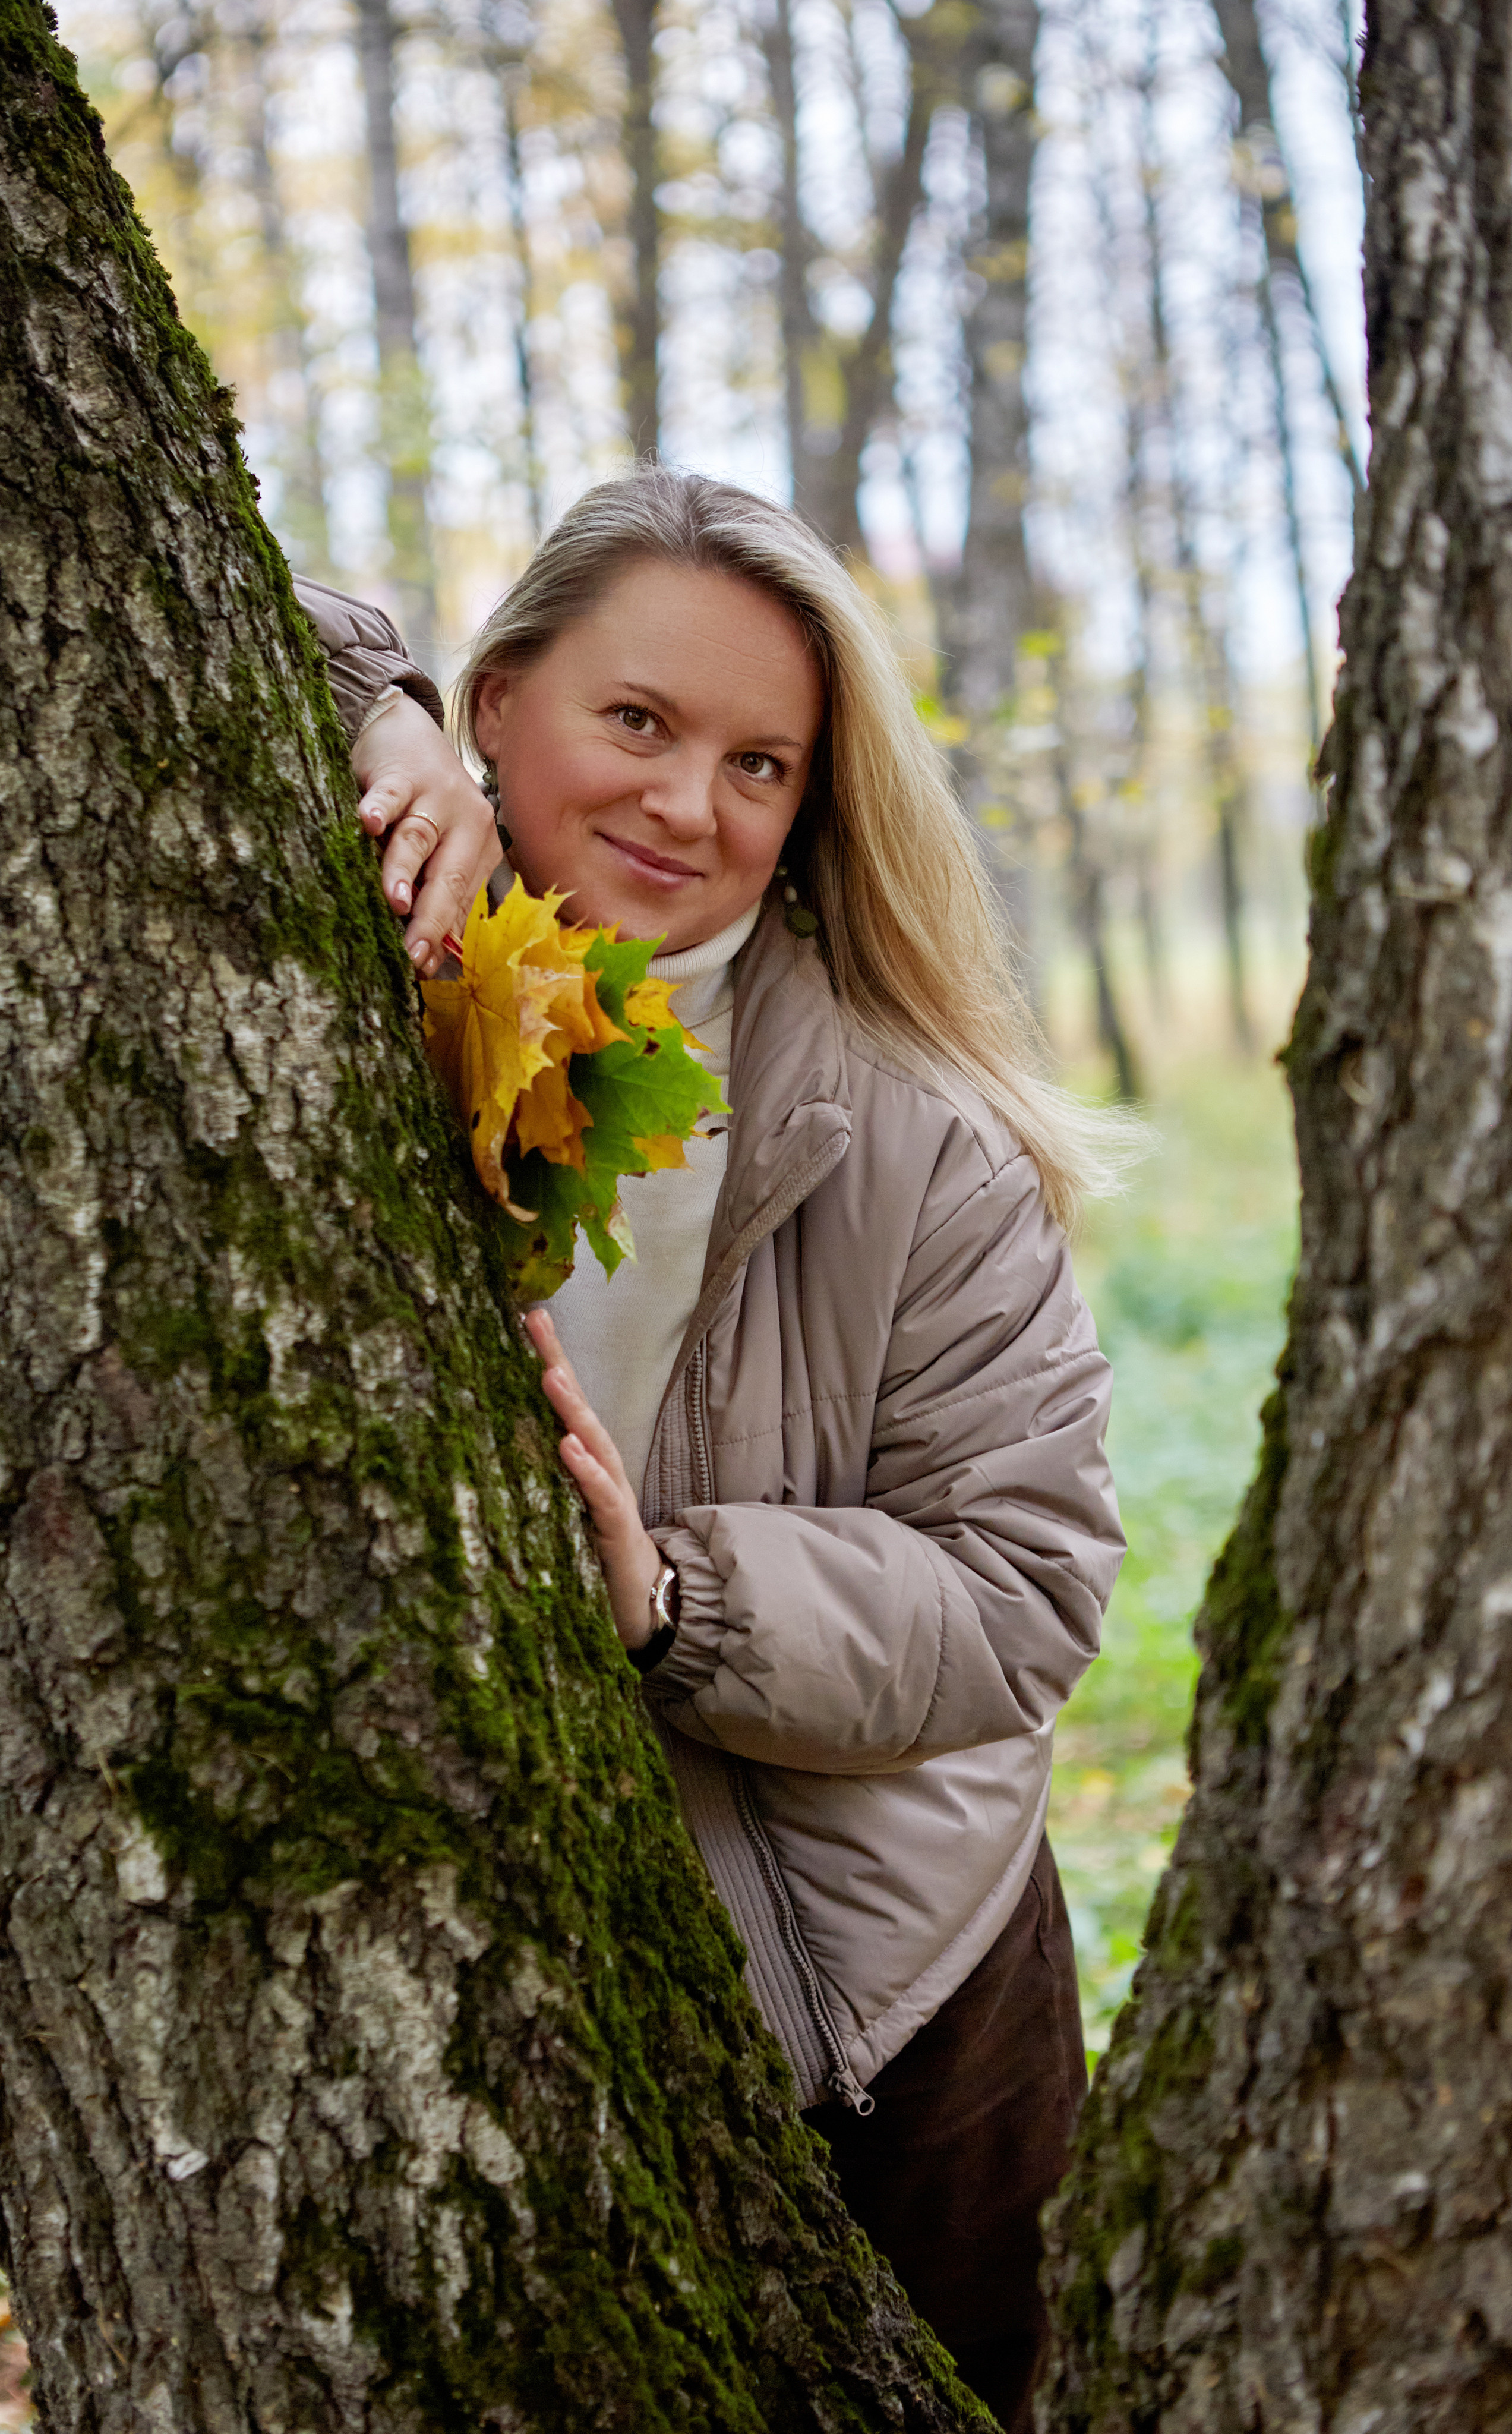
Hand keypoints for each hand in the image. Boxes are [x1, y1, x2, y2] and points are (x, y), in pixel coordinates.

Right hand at [352, 693, 503, 977]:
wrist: (407, 729)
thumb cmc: (422, 801)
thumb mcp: (440, 846)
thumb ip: (441, 892)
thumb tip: (435, 955)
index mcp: (479, 846)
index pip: (461, 900)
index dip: (443, 936)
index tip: (423, 969)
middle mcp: (465, 821)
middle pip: (448, 876)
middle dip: (431, 917)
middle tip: (413, 953)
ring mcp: (434, 794)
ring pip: (420, 839)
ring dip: (406, 870)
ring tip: (395, 901)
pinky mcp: (401, 772)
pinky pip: (388, 794)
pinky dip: (378, 808)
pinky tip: (366, 824)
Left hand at [525, 1308, 661, 1650]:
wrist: (643, 1609)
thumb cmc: (594, 1556)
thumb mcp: (559, 1509)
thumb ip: (539, 1477)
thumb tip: (488, 1443)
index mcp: (584, 1462)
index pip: (564, 1403)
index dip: (546, 1359)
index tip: (522, 1315)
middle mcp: (601, 1470)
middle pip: (579, 1407)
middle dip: (557, 1362)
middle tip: (534, 1319)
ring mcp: (612, 1497)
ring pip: (594, 1443)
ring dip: (571, 1408)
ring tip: (548, 1375)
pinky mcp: (615, 1531)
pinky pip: (601, 1496)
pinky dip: (587, 1471)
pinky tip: (568, 1448)